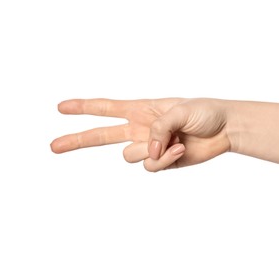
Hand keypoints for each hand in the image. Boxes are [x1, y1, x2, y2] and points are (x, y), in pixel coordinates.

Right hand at [51, 98, 230, 171]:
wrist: (225, 129)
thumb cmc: (205, 111)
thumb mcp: (180, 109)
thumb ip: (158, 128)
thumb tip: (147, 150)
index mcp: (142, 109)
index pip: (107, 108)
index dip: (84, 107)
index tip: (61, 108)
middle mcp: (141, 128)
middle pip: (102, 136)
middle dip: (78, 140)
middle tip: (54, 146)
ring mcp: (151, 146)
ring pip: (131, 156)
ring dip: (152, 150)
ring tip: (176, 139)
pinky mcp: (163, 161)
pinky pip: (152, 166)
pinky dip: (166, 159)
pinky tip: (181, 149)